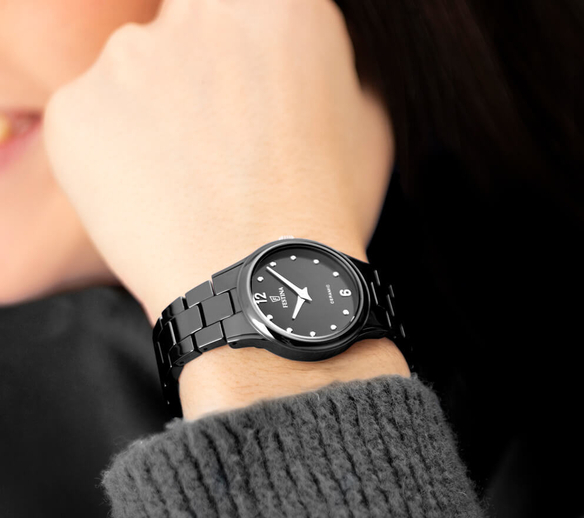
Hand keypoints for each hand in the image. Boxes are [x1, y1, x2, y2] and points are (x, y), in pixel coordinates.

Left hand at [43, 0, 395, 323]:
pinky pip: (93, 126)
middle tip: (216, 153)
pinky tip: (153, 200)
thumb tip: (303, 71)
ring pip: (134, 80)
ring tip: (188, 186)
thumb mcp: (365, 126)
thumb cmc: (322, 214)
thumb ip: (327, 74)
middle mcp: (200, 13)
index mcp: (278, 6)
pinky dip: (115, 160)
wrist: (265, 285)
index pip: (236, 17)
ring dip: (154, 123)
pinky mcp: (79, 110)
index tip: (241, 107)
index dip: (239, 71)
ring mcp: (131, 59)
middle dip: (196, 86)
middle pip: (184, 37)